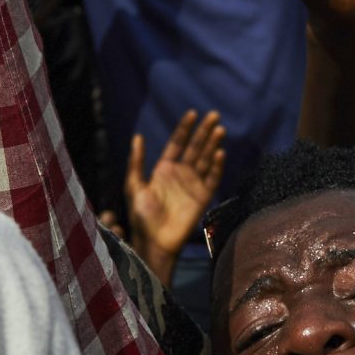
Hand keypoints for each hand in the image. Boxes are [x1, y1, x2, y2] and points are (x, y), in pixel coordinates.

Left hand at [125, 110, 226, 273]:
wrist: (154, 240)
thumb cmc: (141, 215)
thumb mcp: (134, 186)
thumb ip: (137, 162)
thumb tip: (138, 137)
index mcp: (165, 168)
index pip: (177, 143)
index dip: (185, 129)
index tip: (192, 114)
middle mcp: (181, 173)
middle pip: (195, 148)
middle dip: (204, 132)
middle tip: (214, 115)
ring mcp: (193, 184)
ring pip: (206, 160)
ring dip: (213, 145)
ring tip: (219, 129)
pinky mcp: (203, 197)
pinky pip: (212, 179)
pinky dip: (217, 167)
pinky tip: (220, 154)